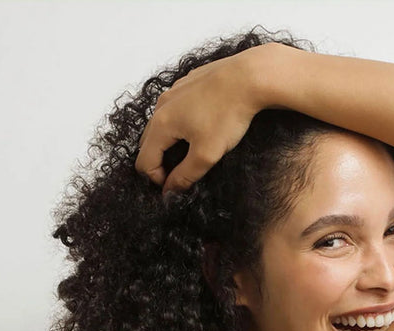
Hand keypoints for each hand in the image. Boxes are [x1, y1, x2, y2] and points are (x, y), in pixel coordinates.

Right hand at [135, 43, 276, 195]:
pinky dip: (181, 123)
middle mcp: (161, 105)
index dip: (158, 180)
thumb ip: (185, 176)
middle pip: (148, 142)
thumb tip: (169, 191)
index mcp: (161, 124)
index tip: (178, 184)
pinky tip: (203, 126)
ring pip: (162, 124)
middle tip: (185, 170)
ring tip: (195, 149)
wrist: (249, 76)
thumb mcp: (207, 154)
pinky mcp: (188, 83)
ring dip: (170, 142)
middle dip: (161, 161)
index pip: (144, 162)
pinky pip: (176, 108)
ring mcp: (174, 91)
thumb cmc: (228, 115)